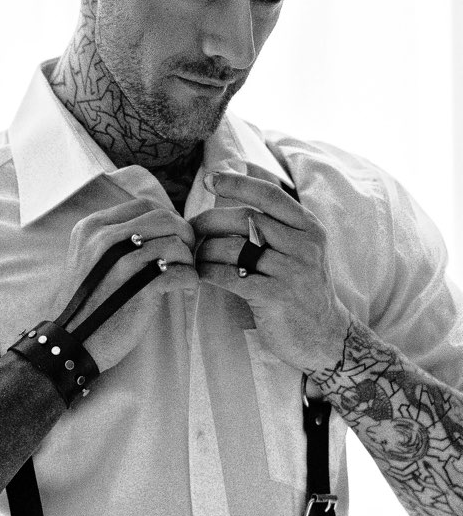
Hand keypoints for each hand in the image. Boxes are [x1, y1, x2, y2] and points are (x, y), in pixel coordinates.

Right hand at [54, 198, 197, 371]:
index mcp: (92, 228)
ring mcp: (122, 263)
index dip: (167, 217)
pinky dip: (190, 278)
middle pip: (164, 219)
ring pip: (174, 243)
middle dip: (183, 233)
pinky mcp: (139, 289)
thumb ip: (114, 239)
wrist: (70, 342)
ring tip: (185, 271)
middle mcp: (104, 239)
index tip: (174, 234)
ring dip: (188, 258)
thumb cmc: (85, 302)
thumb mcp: (88, 258)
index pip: (144, 206)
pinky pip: (180, 272)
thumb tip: (158, 226)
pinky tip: (186, 286)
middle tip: (187, 252)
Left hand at [190, 168, 350, 374]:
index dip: (237, 183)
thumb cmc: (302, 290)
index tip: (210, 178)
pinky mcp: (275, 297)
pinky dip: (208, 273)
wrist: (324, 336)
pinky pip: (229, 276)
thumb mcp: (301, 250)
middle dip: (209, 220)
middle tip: (190, 228)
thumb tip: (238, 185)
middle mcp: (303, 245)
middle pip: (245, 218)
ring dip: (204, 250)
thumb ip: (277, 223)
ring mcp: (291, 271)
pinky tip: (200, 274)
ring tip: (194, 256)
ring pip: (233, 248)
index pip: (269, 195)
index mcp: (309, 228)